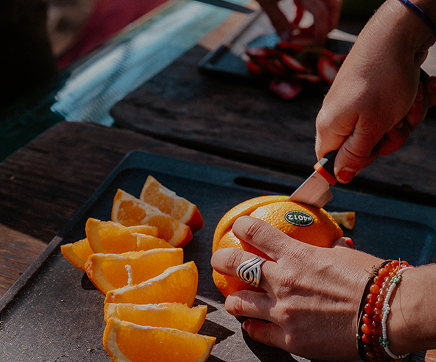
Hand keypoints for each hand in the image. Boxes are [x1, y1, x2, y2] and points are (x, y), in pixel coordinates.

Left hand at [211, 216, 381, 359]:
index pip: (256, 233)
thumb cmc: (369, 280)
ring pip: (240, 303)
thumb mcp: (343, 255)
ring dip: (233, 300)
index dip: (241, 227)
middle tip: (218, 260)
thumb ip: (325, 251)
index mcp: (296, 255)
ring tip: (233, 300)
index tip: (237, 226)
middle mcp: (283, 280)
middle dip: (221, 260)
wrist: (387, 313)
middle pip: (237, 265)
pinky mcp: (289, 338)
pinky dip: (252, 327)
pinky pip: (259, 332)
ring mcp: (283, 310)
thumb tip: (329, 246)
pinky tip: (252, 325)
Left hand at [256, 0, 341, 43]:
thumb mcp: (266, 1)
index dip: (321, 31)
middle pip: (333, 4)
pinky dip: (308, 9)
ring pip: (327, 0)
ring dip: (319, 17)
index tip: (318, 45)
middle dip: (328, 23)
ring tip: (303, 31)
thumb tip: (288, 40)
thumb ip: (278, 21)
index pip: (321, 13)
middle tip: (317, 39)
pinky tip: (295, 20)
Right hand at [315, 0, 435, 182]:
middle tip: (396, 122)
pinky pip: (388, 113)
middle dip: (388, 139)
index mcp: (329, 128)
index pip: (332, 162)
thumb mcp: (372, 127)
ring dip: (403, 120)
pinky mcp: (369, 94)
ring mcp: (354, 104)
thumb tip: (339, 177)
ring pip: (381, 130)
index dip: (356, 162)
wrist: (395, 37)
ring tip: (407, 101)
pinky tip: (411, 91)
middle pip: (362, 148)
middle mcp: (337, 117)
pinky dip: (405, 106)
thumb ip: (355, 156)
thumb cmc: (381, 80)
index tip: (375, 149)